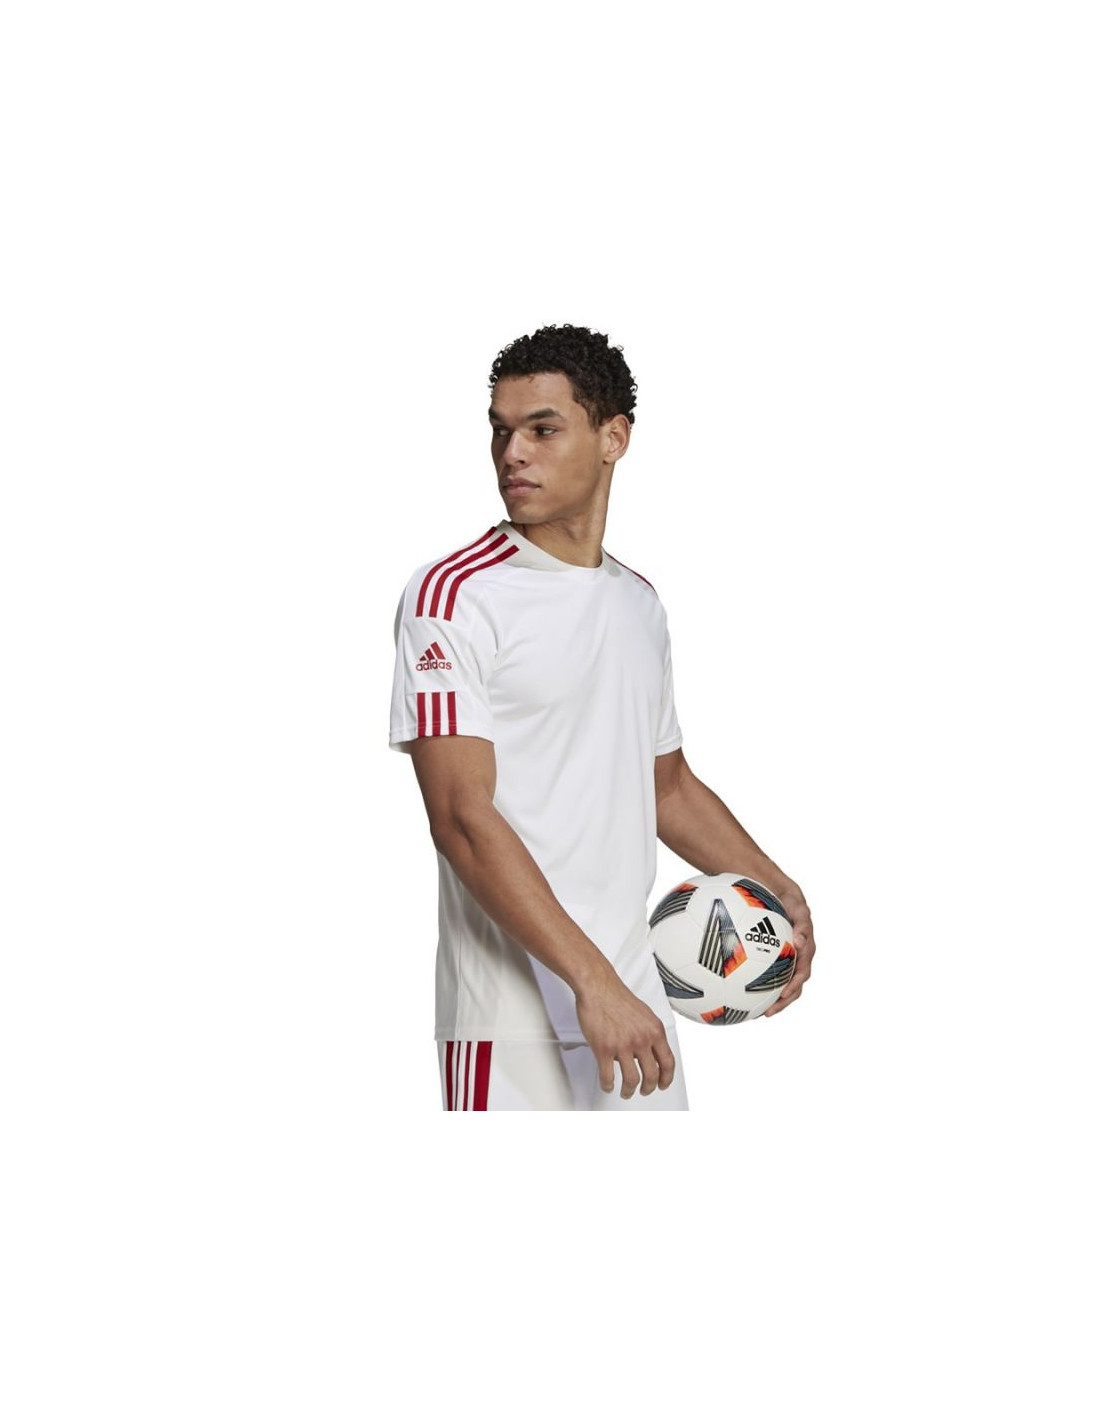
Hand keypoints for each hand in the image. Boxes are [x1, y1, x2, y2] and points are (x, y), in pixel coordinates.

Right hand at [575, 968, 676, 1096]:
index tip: (663, 1084)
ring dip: (629, 1091)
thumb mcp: (644, 1013)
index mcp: (654, 1030)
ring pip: (631, 1080)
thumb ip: (649, 1033)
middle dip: (648, 1088)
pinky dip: (608, 1086)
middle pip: (651, 1075)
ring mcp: (623, 1045)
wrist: (598, 987)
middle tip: (644, 1091)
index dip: (667, 1078)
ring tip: (626, 1092)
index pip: (668, 1062)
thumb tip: (650, 1050)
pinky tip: (608, 1086)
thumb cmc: (617, 997)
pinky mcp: (604, 1049)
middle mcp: (641, 1039)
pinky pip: (608, 1076)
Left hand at [763, 878, 815, 1016]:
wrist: (778, 893)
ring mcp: (784, 960)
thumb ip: (802, 922)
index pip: (802, 973)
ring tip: (755, 1014)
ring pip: (779, 985)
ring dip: (770, 1000)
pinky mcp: (772, 959)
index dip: (795, 986)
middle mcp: (795, 959)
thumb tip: (800, 941)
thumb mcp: (798, 907)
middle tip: (768, 1012)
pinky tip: (738, 993)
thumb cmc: (789, 900)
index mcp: (804, 950)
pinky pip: (764, 975)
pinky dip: (755, 986)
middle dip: (782, 1002)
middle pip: (792, 987)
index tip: (784, 995)